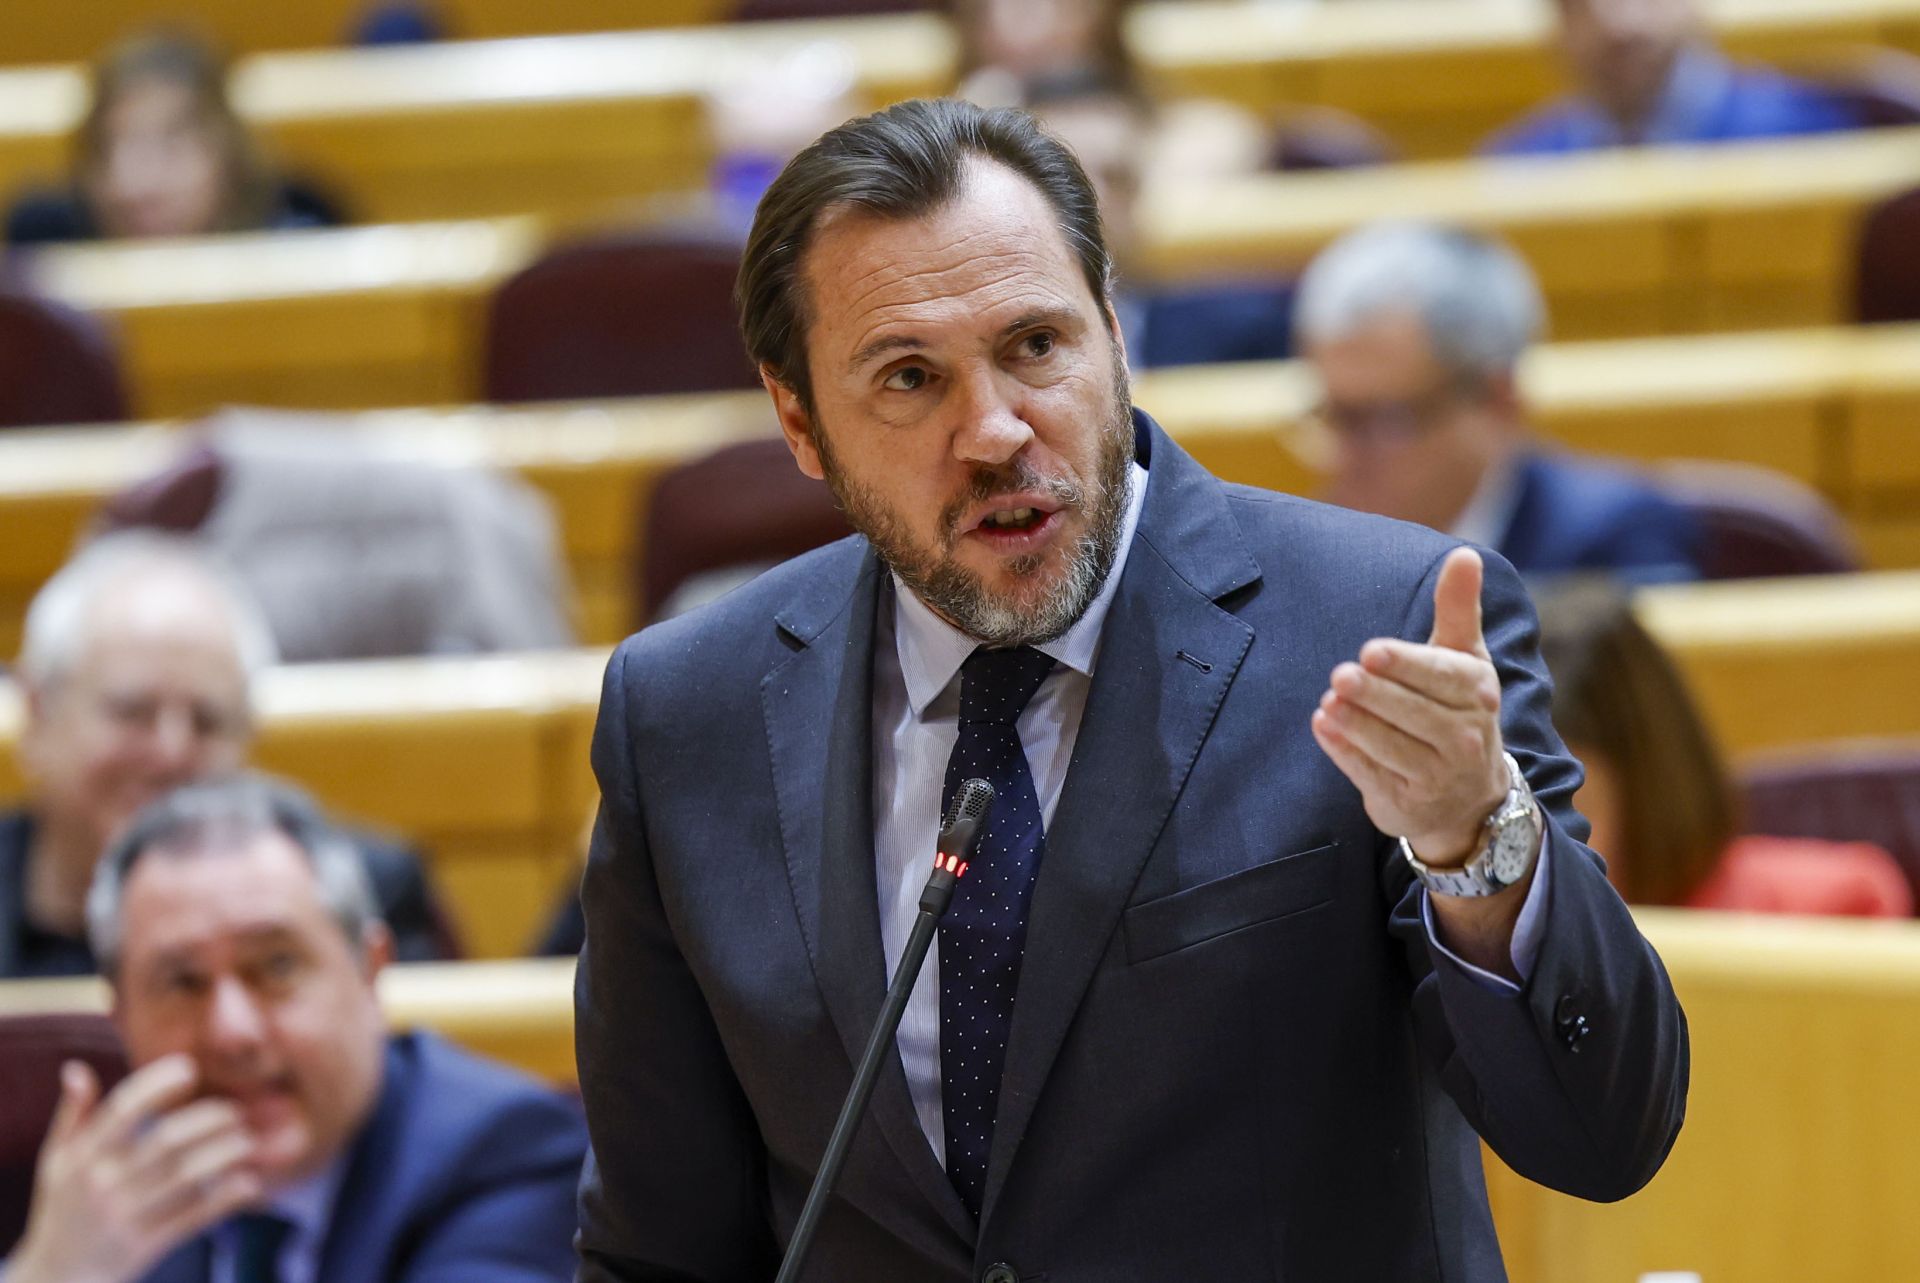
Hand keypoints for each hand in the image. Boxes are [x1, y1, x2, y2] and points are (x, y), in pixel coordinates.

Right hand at [9, 1055, 260, 1282]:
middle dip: (209, 1119)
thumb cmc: (63, 1208)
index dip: (157, 1083)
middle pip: (166, 1141)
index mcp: (83, 1156)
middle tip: (235, 1111)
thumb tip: (76, 1068)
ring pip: (187, 1177)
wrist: (57, 1277)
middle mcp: (104, 1184)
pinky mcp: (147, 1245)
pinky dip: (226, 1198)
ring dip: (225, 1153)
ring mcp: (126, 1216)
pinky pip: (194, 1217)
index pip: (123, 1110)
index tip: (189, 1068)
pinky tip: (249, 1181)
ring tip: (247, 1141)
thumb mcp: (56, 1160)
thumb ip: (73, 1113)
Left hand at [1311, 548, 1508, 866]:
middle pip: (1415, 714)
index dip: (1406, 666)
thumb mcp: (1464, 657)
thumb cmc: (1459, 707)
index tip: (1371, 652)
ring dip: (1357, 725)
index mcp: (1478, 692)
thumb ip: (1458, 608)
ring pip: (1392, 747)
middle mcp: (1465, 737)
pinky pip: (1372, 775)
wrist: (1470, 796)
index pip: (1441, 677)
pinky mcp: (1407, 803)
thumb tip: (1464, 553)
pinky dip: (1345, 752)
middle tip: (1341, 676)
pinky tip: (1322, 726)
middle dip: (1376, 696)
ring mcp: (1438, 775)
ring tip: (1328, 701)